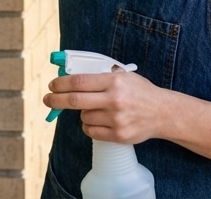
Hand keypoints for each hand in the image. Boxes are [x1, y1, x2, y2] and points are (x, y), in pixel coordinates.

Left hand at [44, 68, 166, 144]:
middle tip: (47, 99)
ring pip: (83, 117)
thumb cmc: (140, 92)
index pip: (79, 81)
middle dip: (56, 100)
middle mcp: (114, 100)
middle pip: (75, 100)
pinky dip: (89, 126)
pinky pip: (91, 131)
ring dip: (82, 113)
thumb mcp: (124, 75)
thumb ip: (100, 75)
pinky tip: (99, 120)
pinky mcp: (118, 135)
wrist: (163, 113)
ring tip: (96, 109)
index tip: (52, 85)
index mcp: (114, 81)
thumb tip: (70, 75)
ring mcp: (116, 119)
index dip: (61, 83)